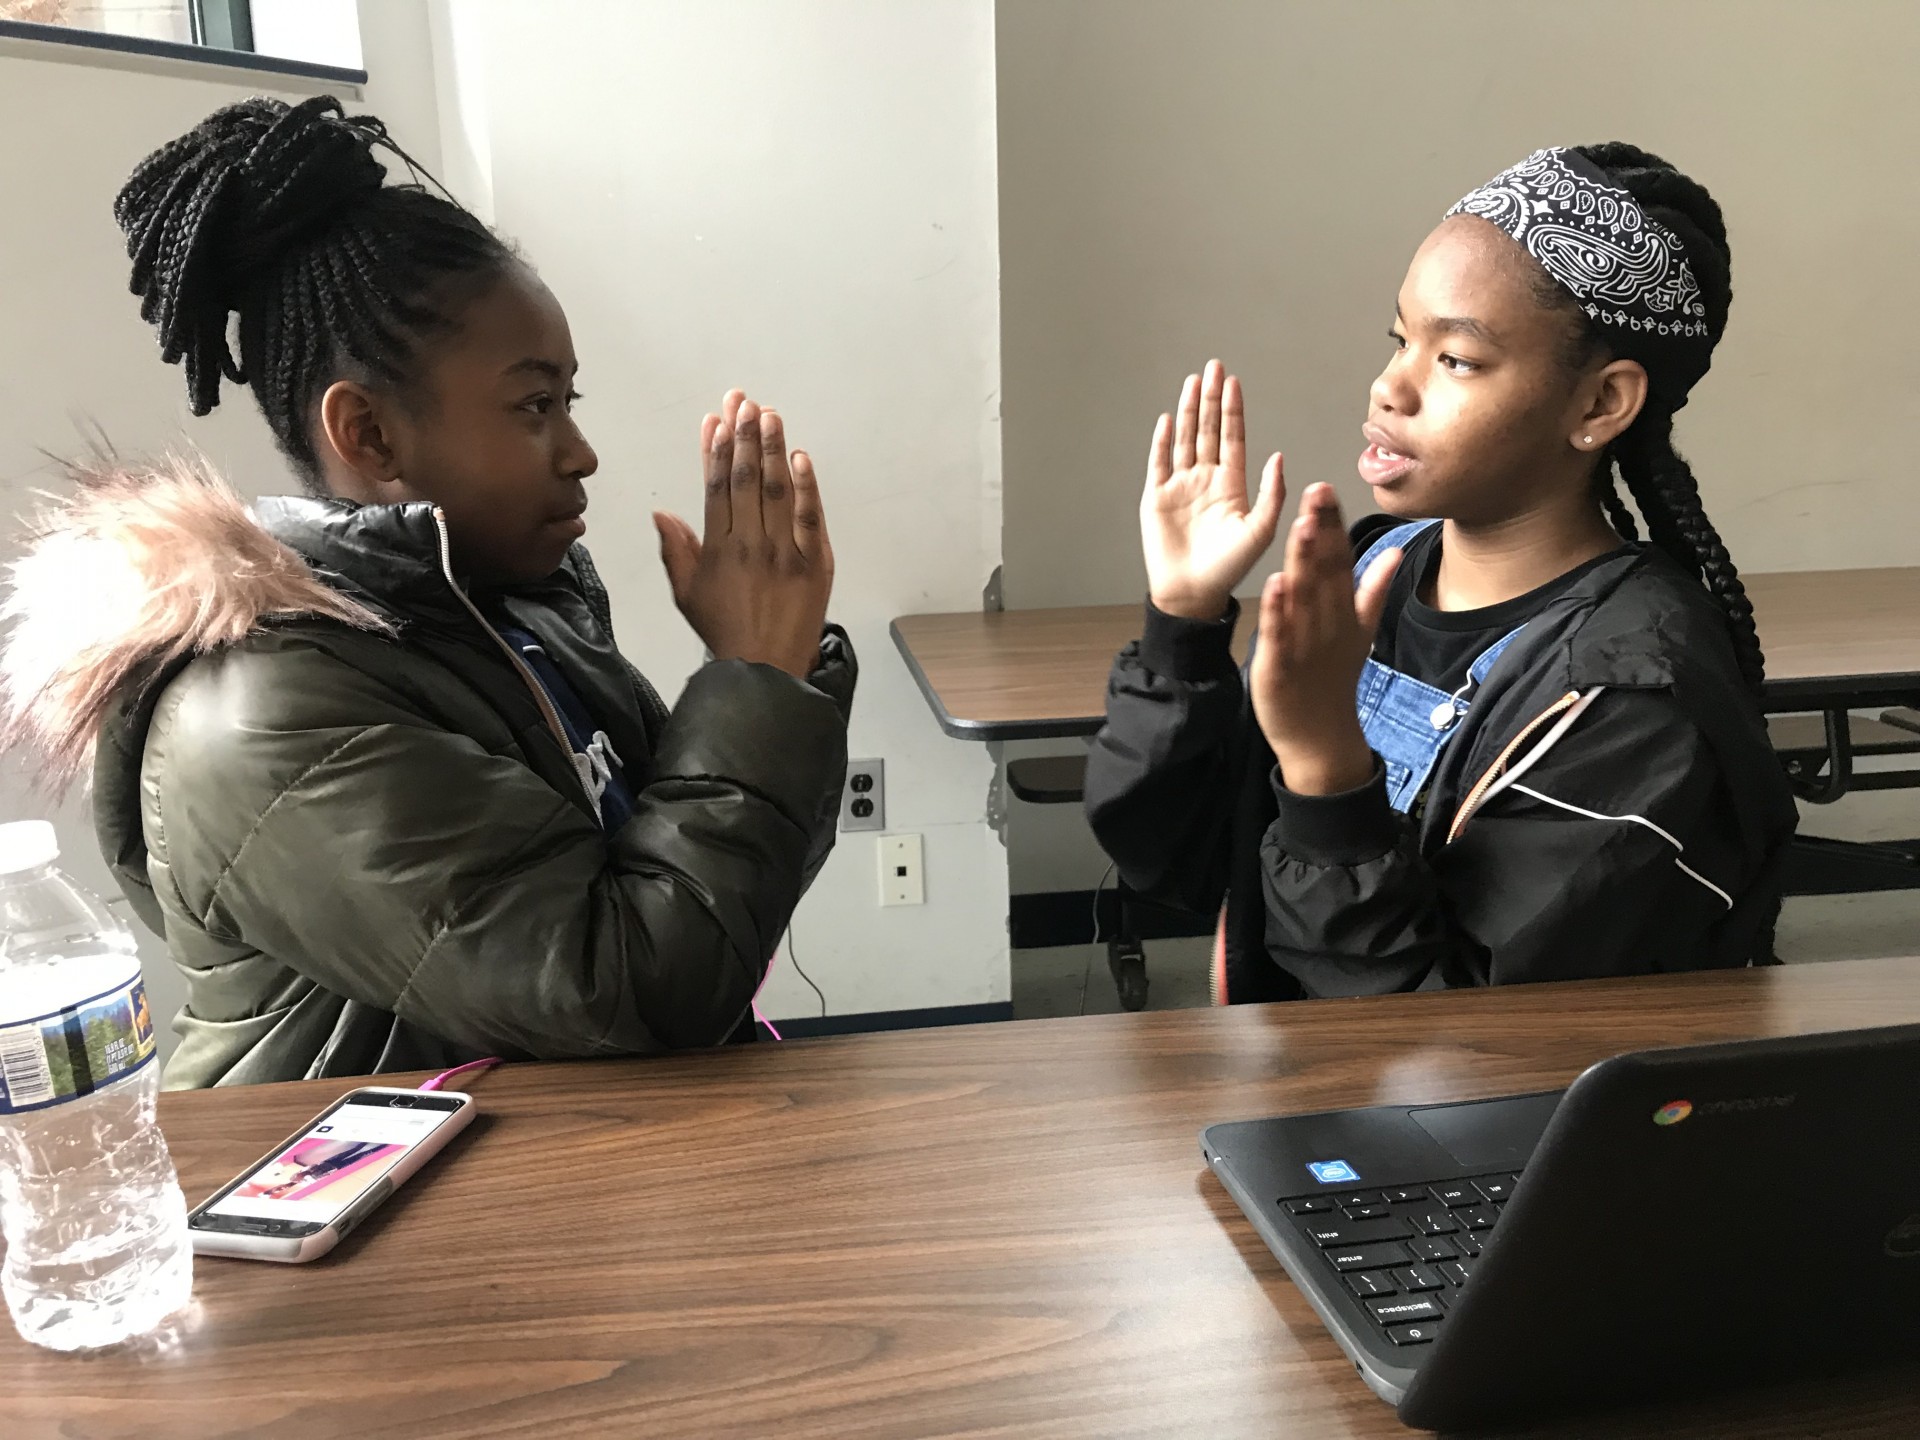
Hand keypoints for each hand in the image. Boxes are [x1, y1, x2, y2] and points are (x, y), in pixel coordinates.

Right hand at [654, 390, 834, 679]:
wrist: (765, 671)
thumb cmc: (724, 632)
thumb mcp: (687, 594)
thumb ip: (675, 550)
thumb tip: (662, 514)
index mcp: (718, 549)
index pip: (717, 487)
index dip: (716, 449)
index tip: (715, 419)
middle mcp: (750, 544)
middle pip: (746, 479)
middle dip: (743, 435)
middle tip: (743, 401)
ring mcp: (784, 552)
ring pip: (777, 490)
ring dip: (773, 448)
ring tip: (769, 414)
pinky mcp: (814, 563)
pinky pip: (810, 518)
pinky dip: (807, 487)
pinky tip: (801, 458)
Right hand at [1141, 359, 1285, 620]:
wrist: (1193, 592)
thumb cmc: (1229, 568)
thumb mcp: (1260, 530)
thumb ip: (1272, 494)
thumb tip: (1278, 457)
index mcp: (1232, 485)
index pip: (1233, 438)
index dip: (1233, 410)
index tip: (1234, 383)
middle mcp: (1206, 480)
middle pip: (1208, 430)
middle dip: (1211, 399)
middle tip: (1214, 367)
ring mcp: (1180, 486)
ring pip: (1185, 439)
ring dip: (1188, 411)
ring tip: (1193, 383)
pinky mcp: (1157, 497)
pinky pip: (1159, 462)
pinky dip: (1162, 441)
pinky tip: (1167, 420)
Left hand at [1250, 483, 1401, 795]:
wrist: (1321, 737)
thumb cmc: (1333, 681)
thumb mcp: (1360, 633)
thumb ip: (1373, 591)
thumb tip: (1395, 553)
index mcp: (1344, 613)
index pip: (1339, 561)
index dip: (1332, 525)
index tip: (1326, 490)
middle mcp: (1328, 624)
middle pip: (1324, 571)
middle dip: (1319, 531)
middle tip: (1315, 491)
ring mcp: (1305, 645)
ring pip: (1304, 598)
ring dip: (1303, 562)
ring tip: (1301, 525)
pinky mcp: (1280, 667)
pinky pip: (1280, 635)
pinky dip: (1279, 611)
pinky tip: (1275, 583)